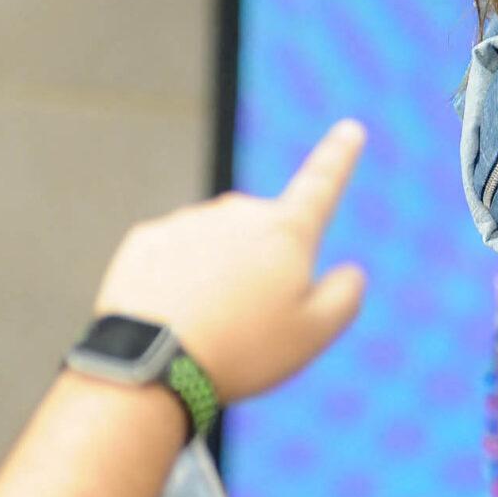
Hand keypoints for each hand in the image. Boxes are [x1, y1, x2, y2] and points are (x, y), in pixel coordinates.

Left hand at [91, 119, 370, 402]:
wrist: (148, 368)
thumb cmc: (242, 352)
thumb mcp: (314, 334)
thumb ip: (346, 295)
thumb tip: (350, 271)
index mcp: (287, 231)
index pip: (322, 183)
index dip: (339, 156)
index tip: (350, 128)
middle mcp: (239, 213)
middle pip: (264, 234)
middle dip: (263, 265)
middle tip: (252, 322)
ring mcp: (189, 222)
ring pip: (217, 247)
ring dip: (218, 275)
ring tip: (208, 328)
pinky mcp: (146, 239)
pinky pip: (175, 256)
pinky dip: (179, 281)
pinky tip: (173, 317)